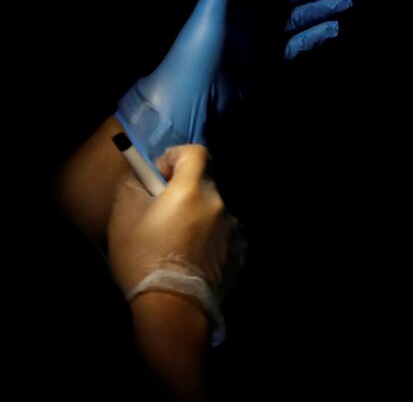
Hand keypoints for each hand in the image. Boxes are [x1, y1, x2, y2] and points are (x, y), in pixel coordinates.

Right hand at [107, 145, 239, 301]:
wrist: (174, 307)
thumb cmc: (144, 261)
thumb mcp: (123, 219)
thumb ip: (134, 186)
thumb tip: (145, 177)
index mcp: (193, 190)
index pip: (196, 153)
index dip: (176, 157)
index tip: (160, 177)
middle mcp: (220, 204)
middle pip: (205, 183)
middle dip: (185, 191)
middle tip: (163, 215)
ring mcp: (234, 229)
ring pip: (215, 210)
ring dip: (199, 216)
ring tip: (179, 242)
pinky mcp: (241, 252)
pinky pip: (225, 233)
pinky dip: (211, 238)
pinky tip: (194, 258)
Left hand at [115, 0, 352, 169]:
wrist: (192, 101)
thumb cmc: (197, 51)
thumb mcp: (212, 7)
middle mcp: (251, 15)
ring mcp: (262, 40)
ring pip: (297, 19)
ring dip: (321, 11)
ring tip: (347, 5)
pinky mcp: (270, 64)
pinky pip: (298, 45)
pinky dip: (316, 37)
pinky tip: (335, 30)